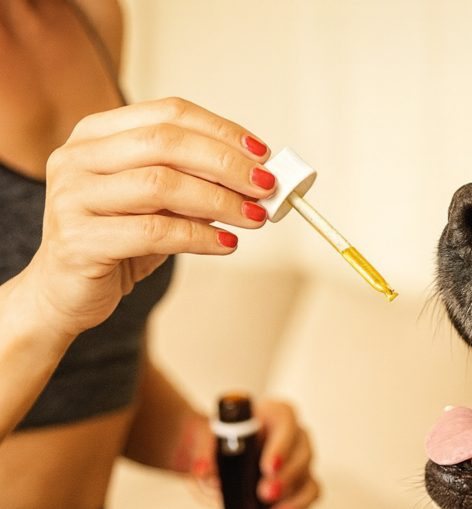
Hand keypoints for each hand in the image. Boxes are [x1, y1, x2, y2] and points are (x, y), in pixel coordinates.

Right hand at [23, 97, 275, 339]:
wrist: (66, 291)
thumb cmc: (116, 240)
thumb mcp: (158, 203)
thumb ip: (194, 182)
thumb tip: (254, 176)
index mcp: (96, 134)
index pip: (168, 114)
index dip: (221, 130)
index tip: (261, 152)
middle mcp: (78, 158)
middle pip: (166, 143)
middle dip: (226, 163)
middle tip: (266, 185)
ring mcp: (72, 197)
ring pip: (161, 185)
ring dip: (220, 201)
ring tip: (253, 216)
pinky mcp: (80, 240)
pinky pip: (155, 232)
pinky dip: (201, 236)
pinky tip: (226, 243)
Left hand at [191, 399, 319, 508]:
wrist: (216, 452)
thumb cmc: (217, 439)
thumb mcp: (204, 440)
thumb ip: (204, 453)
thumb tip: (207, 475)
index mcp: (274, 413)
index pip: (287, 421)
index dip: (280, 446)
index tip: (267, 467)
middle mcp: (295, 434)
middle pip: (302, 452)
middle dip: (286, 476)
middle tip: (264, 493)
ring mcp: (300, 458)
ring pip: (307, 475)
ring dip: (293, 498)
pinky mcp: (301, 480)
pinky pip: (309, 494)